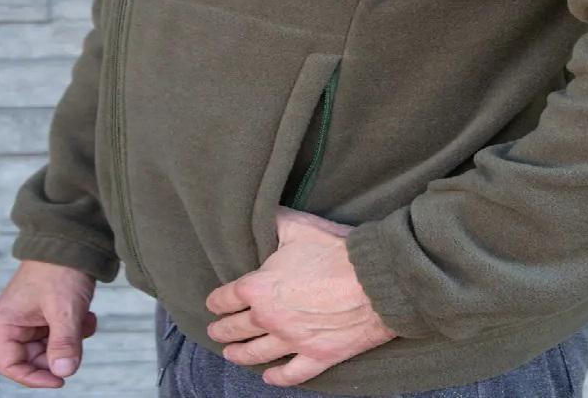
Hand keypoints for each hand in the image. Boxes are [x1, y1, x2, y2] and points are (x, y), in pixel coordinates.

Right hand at [0, 259, 97, 387]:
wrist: (75, 238)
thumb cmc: (61, 268)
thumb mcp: (65, 309)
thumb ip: (64, 343)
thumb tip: (64, 372)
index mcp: (3, 324)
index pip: (10, 366)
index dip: (34, 378)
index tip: (60, 380)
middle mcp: (11, 322)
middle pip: (33, 358)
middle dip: (59, 352)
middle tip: (79, 341)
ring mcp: (29, 317)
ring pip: (50, 346)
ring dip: (71, 339)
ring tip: (85, 321)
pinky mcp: (46, 311)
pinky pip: (59, 332)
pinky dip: (75, 328)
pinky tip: (87, 315)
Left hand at [205, 205, 397, 386]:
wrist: (374, 280)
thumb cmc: (337, 251)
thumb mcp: (300, 226)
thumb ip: (276, 221)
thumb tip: (262, 211)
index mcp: (260, 287)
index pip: (226, 297)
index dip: (216, 301)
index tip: (213, 303)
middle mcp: (269, 319)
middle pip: (236, 328)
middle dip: (222, 329)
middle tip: (216, 331)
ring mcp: (292, 342)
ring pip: (256, 353)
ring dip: (240, 354)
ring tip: (231, 354)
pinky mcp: (317, 357)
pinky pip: (291, 373)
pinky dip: (278, 377)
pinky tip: (270, 376)